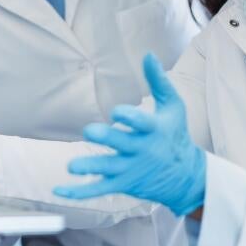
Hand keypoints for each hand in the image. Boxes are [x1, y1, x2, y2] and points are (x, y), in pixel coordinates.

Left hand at [53, 53, 205, 216]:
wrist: (186, 176)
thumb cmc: (175, 134)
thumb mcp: (174, 106)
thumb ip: (159, 81)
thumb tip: (148, 54)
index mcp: (154, 130)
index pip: (142, 123)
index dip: (129, 117)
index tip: (116, 111)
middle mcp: (142, 150)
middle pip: (122, 145)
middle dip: (107, 139)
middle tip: (90, 131)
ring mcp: (131, 169)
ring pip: (108, 170)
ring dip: (90, 168)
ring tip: (72, 166)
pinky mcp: (122, 184)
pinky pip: (99, 189)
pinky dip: (80, 191)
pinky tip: (59, 190)